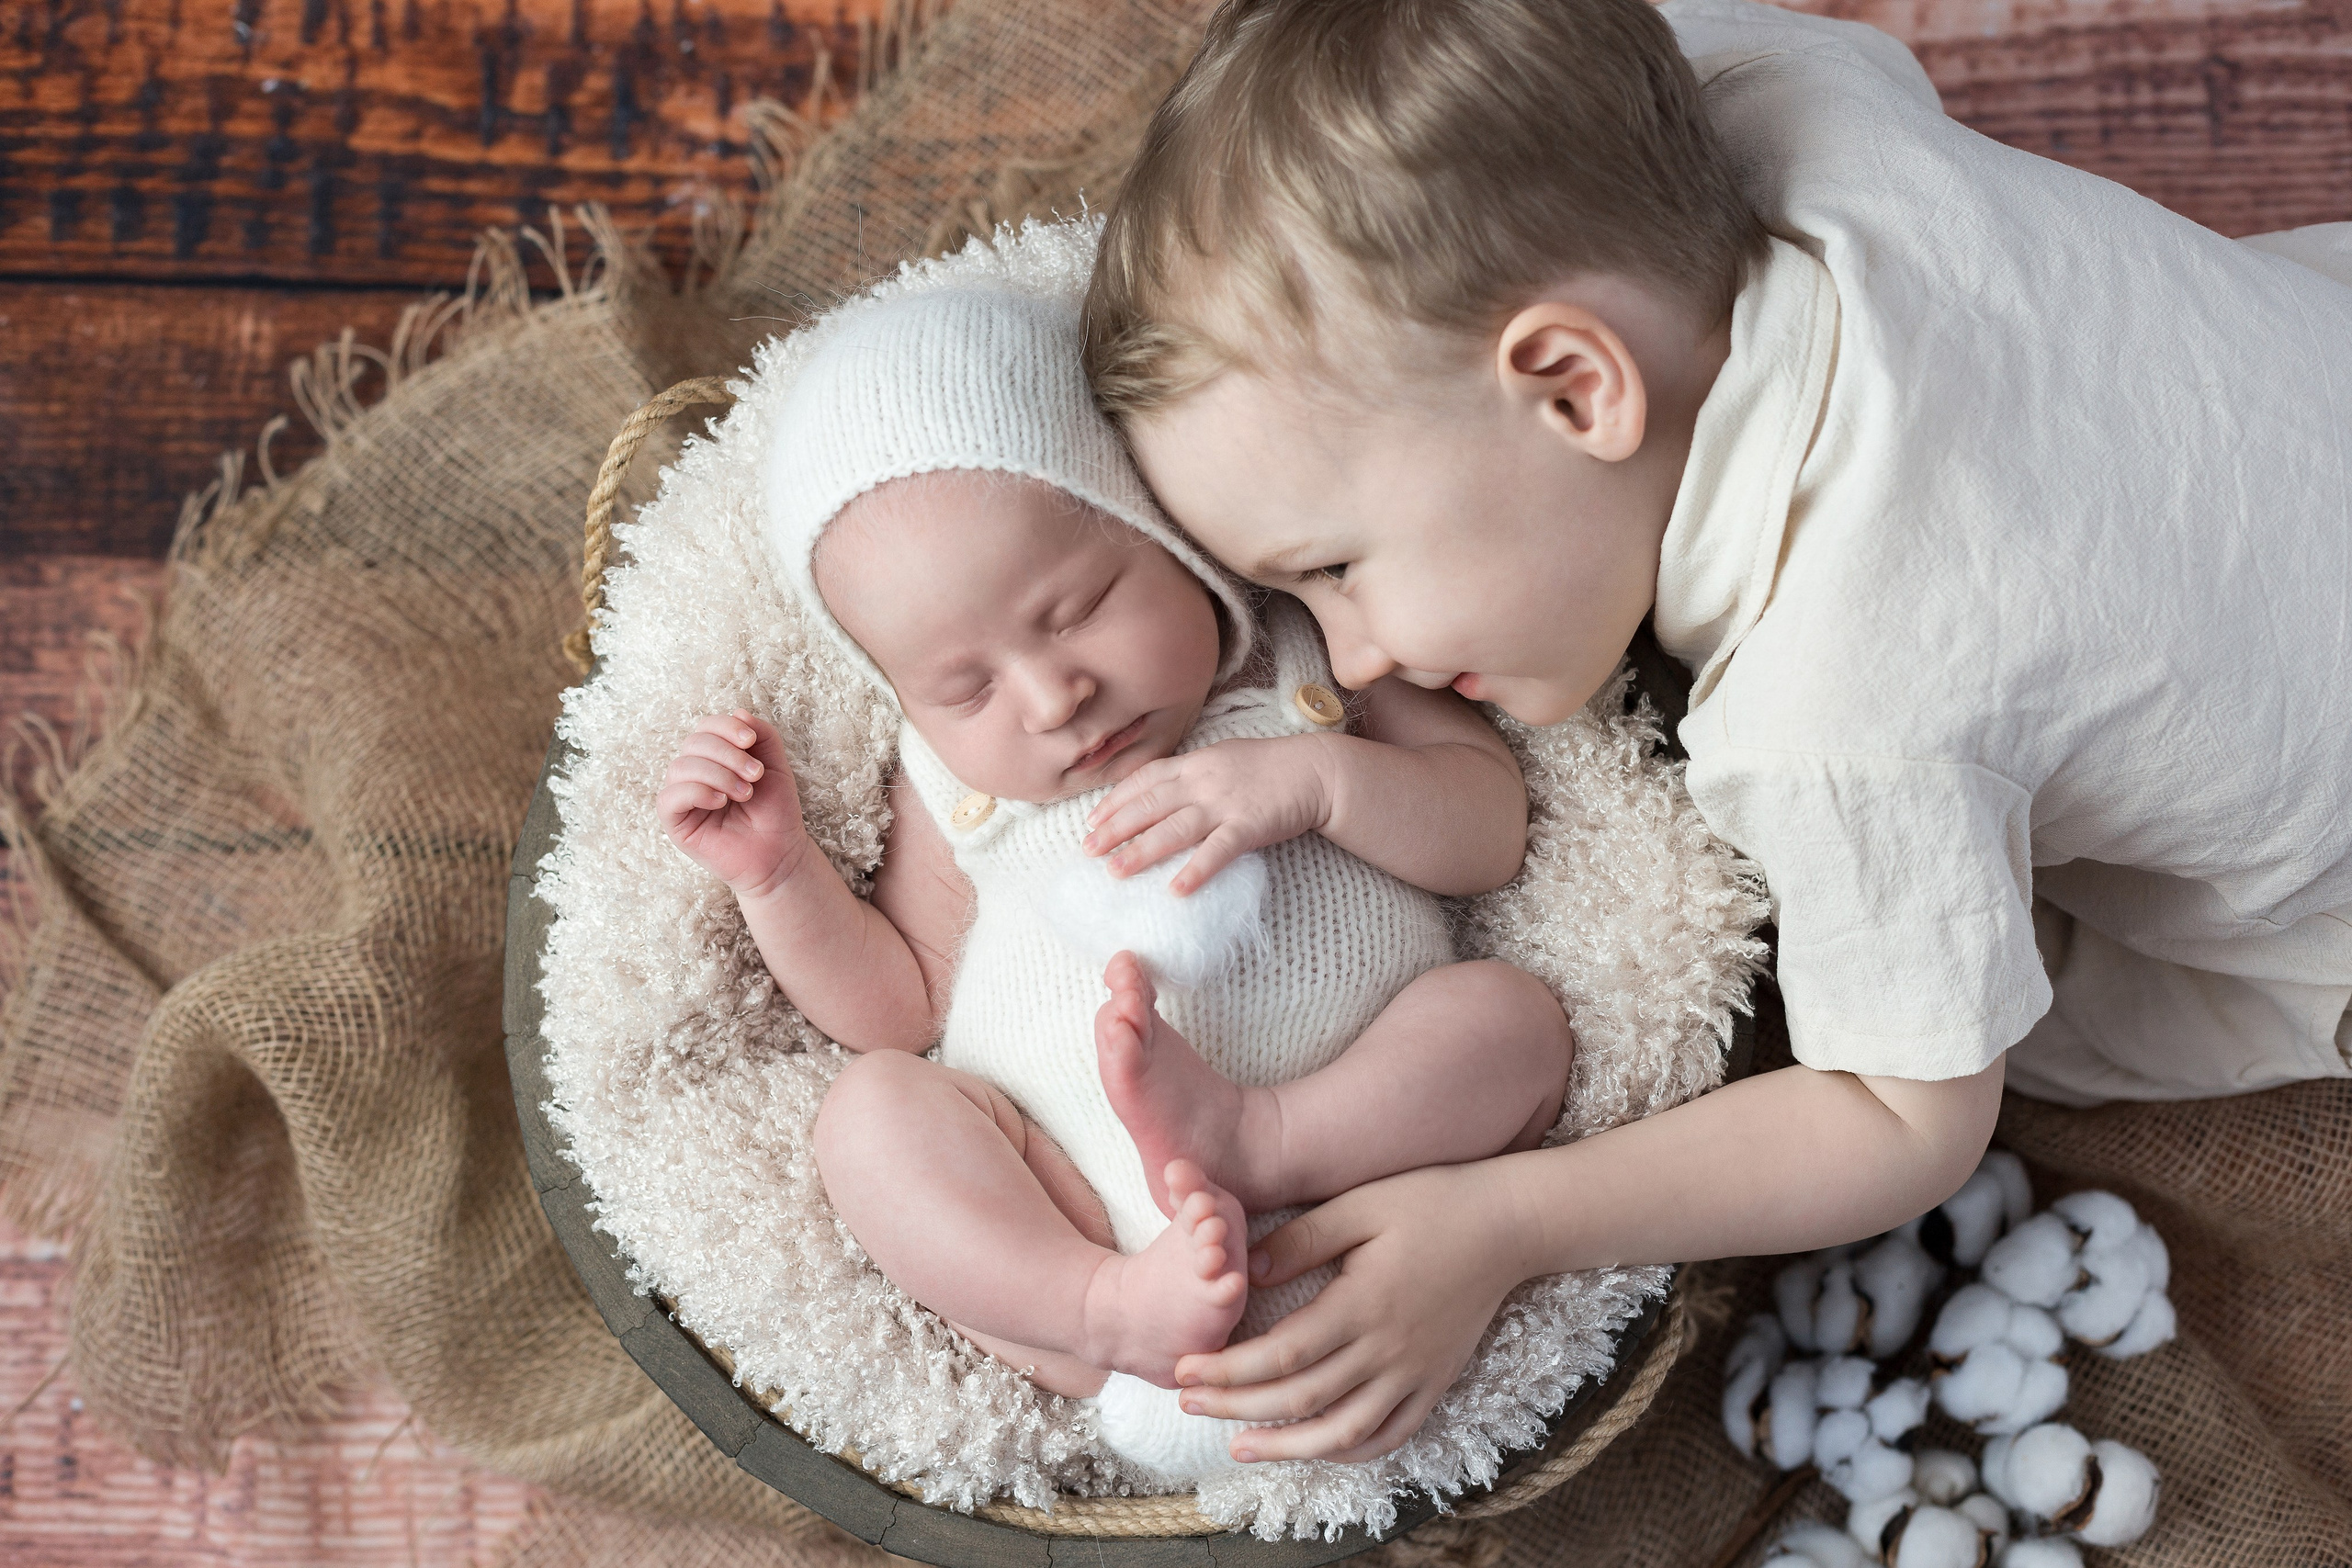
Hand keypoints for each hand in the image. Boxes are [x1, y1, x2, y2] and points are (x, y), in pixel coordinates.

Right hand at [656, 710, 810, 894]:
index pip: (706, 727)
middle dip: (727, 754)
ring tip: (745, 793)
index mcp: (715, 758)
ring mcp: (682, 797)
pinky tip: (721, 802)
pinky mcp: (674, 822)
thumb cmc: (775, 811)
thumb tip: (738, 712)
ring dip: (718, 775)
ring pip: (681, 766)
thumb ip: (762, 735)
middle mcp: (694, 773)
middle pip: (693, 742)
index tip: (750, 741)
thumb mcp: (775, 765)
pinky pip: (670, 797)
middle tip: (755, 775)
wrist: (779, 853)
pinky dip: (697, 792)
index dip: (725, 727)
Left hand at [1081, 736, 1333, 892]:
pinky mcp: (1249, 826)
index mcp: (1194, 764)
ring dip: (1141, 851)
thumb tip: (1160, 792)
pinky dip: (1195, 870)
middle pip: (1149, 806)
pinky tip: (1176, 889)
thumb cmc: (1269, 766)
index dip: (1115, 801)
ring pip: (1174, 828)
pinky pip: (1217, 851)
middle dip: (1115, 829)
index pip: (1144, 780)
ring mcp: (1224, 804)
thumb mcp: (1223, 759)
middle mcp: (1202, 782)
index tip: (1091, 820)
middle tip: (1088, 850)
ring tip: (1115, 872)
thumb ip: (1192, 774)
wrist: (1315, 770)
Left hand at [1169, 1162, 1536, 1462]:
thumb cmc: (1430, 1202)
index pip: (1281, 1355)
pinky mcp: (1435, 1382)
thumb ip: (1302, 1240)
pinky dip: (1348, 1451)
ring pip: (1343, 1432)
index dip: (1227, 1370)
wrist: (1508, 1224)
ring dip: (1286, 1447)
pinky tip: (1314, 1449)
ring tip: (1238, 1446)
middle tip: (1188, 1404)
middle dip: (1237, 1406)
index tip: (1184, 1368)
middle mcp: (1388, 1350)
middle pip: (1300, 1399)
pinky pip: (1390, 1434)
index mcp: (1362, 1304)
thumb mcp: (1361, 1204)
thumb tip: (1244, 1273)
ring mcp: (1415, 1373)